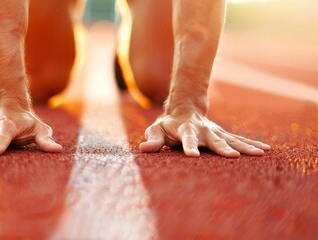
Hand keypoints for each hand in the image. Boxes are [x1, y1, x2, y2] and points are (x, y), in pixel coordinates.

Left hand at [139, 110, 270, 157]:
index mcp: (186, 128)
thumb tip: (143, 148)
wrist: (184, 108)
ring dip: (245, 146)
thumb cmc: (168, 124)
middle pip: (214, 139)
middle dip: (223, 147)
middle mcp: (203, 129)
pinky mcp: (222, 134)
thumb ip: (152, 138)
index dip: (188, 146)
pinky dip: (251, 144)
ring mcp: (215, 131)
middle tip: (232, 157)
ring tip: (259, 153)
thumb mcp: (156, 129)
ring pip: (231, 138)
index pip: (186, 137)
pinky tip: (265, 150)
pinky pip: (238, 139)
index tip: (192, 156)